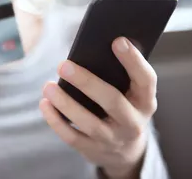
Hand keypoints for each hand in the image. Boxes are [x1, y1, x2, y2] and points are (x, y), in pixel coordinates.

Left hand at [40, 37, 156, 178]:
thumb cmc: (124, 109)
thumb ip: (120, 76)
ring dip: (65, 103)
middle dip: (87, 82)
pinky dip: (56, 120)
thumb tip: (91, 50)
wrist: (126, 151)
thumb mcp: (132, 95)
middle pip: (112, 101)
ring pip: (89, 122)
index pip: (146, 80)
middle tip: (63, 65)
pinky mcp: (93, 150)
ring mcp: (113, 139)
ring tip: (48, 86)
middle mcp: (133, 122)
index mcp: (145, 101)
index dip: (134, 61)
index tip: (117, 41)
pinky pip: (72, 137)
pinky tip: (45, 104)